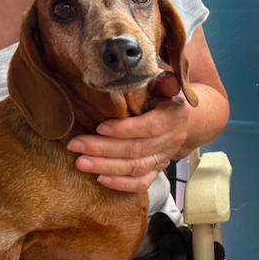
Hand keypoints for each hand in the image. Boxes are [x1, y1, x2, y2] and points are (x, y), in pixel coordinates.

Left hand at [67, 75, 191, 192]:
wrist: (182, 120)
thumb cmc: (163, 97)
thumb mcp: (164, 84)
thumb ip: (162, 81)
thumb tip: (158, 75)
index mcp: (173, 116)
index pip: (150, 126)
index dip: (125, 129)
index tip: (100, 127)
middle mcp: (171, 140)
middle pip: (136, 149)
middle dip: (103, 148)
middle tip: (76, 145)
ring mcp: (164, 158)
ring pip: (136, 168)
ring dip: (106, 166)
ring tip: (81, 163)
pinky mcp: (157, 171)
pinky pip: (141, 183)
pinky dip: (121, 184)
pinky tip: (100, 179)